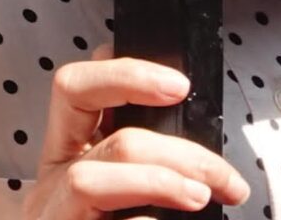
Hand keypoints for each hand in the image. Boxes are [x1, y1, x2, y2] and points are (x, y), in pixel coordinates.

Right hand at [26, 59, 247, 217]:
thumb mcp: (128, 196)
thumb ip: (148, 171)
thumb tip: (205, 165)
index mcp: (72, 158)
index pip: (80, 90)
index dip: (125, 74)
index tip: (180, 86)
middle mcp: (56, 186)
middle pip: (108, 136)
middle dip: (180, 152)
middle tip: (224, 180)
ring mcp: (56, 218)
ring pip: (96, 178)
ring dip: (160, 182)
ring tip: (201, 200)